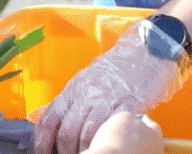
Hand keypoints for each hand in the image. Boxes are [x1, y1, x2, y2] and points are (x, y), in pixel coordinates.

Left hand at [32, 18, 190, 153]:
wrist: (150, 48)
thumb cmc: (121, 65)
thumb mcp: (88, 78)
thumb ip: (68, 99)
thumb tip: (40, 116)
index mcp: (75, 88)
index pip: (49, 119)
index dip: (42, 142)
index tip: (42, 153)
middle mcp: (88, 93)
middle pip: (68, 131)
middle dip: (66, 151)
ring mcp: (109, 98)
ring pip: (87, 132)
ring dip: (87, 149)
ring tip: (91, 152)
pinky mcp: (130, 103)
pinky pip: (112, 126)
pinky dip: (108, 139)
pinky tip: (109, 144)